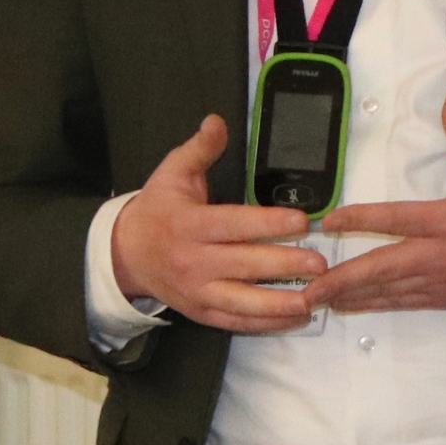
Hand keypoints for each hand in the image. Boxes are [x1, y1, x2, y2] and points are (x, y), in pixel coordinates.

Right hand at [111, 115, 324, 333]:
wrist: (124, 253)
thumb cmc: (159, 209)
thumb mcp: (173, 172)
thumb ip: (200, 148)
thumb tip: (218, 121)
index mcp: (189, 225)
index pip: (234, 225)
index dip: (268, 224)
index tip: (303, 221)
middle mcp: (193, 261)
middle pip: (243, 266)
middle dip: (284, 265)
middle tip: (321, 264)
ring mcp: (196, 291)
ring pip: (242, 303)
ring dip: (280, 303)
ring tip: (315, 299)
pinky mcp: (200, 311)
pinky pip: (235, 322)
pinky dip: (265, 323)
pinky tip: (295, 318)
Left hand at [302, 84, 445, 313]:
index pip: (395, 219)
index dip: (359, 220)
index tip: (328, 221)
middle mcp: (441, 255)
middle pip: (382, 269)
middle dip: (342, 279)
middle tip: (307, 287)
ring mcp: (442, 281)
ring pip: (388, 291)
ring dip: (351, 296)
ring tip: (316, 299)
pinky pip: (405, 303)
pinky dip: (377, 305)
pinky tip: (355, 305)